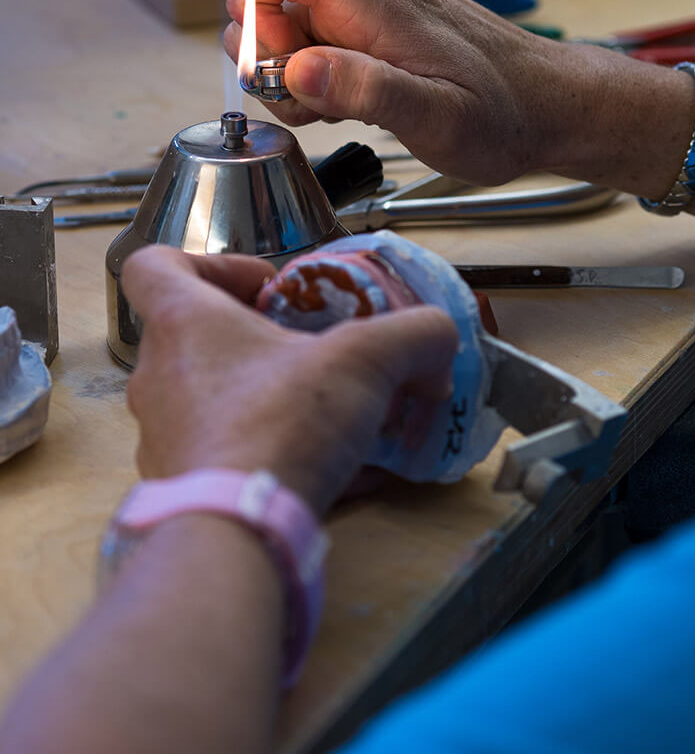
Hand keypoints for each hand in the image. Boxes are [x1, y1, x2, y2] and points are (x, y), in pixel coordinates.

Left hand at [121, 246, 456, 516]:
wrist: (238, 533)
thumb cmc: (281, 425)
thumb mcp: (365, 360)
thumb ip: (414, 334)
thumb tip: (439, 336)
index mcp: (183, 324)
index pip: (155, 263)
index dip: (211, 262)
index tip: (266, 287)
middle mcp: (158, 376)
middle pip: (196, 334)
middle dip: (258, 338)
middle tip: (311, 351)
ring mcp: (163, 436)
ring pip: (212, 396)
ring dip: (265, 394)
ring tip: (327, 414)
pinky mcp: (181, 485)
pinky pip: (227, 451)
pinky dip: (270, 450)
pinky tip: (328, 469)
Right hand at [223, 0, 568, 185]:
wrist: (547, 104)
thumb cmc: (503, 115)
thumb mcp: (439, 119)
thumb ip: (368, 91)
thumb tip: (297, 70)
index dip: (250, 1)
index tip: (273, 65)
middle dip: (268, 59)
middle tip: (315, 108)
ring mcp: (370, 1)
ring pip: (288, 23)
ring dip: (292, 75)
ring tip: (342, 110)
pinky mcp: (376, 20)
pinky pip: (317, 36)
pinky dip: (317, 75)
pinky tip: (353, 102)